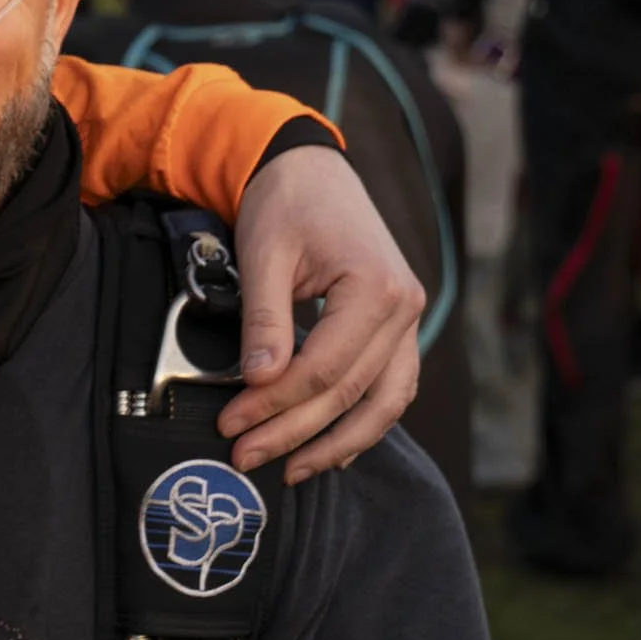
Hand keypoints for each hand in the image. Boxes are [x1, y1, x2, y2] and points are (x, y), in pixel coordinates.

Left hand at [217, 145, 423, 482]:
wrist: (308, 169)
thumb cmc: (285, 203)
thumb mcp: (264, 253)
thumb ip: (264, 319)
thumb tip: (259, 381)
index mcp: (377, 288)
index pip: (325, 368)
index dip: (276, 404)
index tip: (231, 423)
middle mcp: (406, 310)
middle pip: (351, 393)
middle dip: (295, 432)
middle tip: (245, 456)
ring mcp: (408, 321)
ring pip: (384, 404)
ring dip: (337, 443)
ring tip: (289, 469)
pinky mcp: (396, 329)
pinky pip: (388, 389)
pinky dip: (361, 422)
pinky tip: (329, 447)